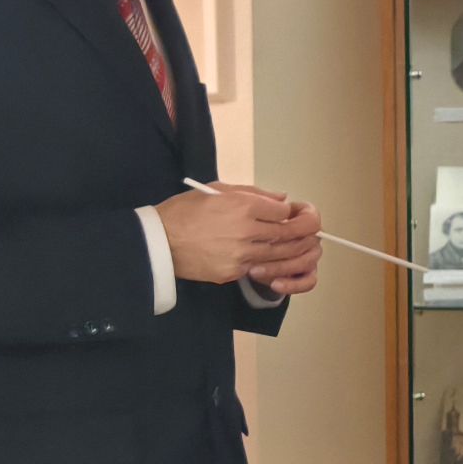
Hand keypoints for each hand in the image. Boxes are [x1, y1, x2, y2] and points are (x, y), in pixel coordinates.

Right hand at [158, 184, 316, 288]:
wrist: (157, 241)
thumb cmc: (186, 210)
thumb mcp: (218, 190)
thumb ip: (254, 193)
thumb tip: (282, 199)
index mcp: (244, 206)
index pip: (283, 212)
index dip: (289, 212)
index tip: (287, 214)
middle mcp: (247, 231)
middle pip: (288, 235)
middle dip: (301, 232)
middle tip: (305, 231)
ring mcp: (241, 255)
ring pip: (279, 254)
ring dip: (289, 250)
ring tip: (291, 245)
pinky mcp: (232, 272)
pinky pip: (258, 267)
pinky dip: (266, 263)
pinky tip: (266, 257)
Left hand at [248, 199, 321, 295]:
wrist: (229, 250)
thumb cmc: (239, 227)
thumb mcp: (244, 205)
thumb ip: (261, 198)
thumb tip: (282, 197)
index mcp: (300, 216)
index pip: (312, 217)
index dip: (301, 223)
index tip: (283, 226)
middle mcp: (307, 236)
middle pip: (310, 241)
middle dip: (286, 248)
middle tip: (261, 251)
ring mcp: (307, 255)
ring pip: (308, 261)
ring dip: (282, 267)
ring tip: (256, 270)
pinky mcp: (303, 274)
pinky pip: (308, 281)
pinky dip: (293, 284)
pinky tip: (275, 283)